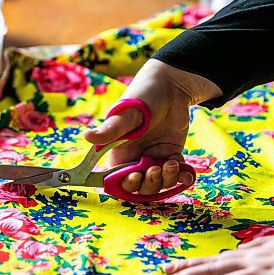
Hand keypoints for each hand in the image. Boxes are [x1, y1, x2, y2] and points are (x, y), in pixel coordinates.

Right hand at [84, 59, 220, 194]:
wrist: (172, 86)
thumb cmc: (143, 97)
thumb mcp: (126, 115)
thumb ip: (110, 130)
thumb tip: (87, 137)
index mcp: (119, 154)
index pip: (117, 180)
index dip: (126, 185)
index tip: (135, 177)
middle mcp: (136, 159)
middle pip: (140, 187)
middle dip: (149, 184)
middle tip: (155, 169)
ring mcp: (154, 158)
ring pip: (159, 183)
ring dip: (167, 180)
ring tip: (172, 163)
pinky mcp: (171, 155)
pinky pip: (177, 175)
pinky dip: (183, 178)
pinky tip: (186, 173)